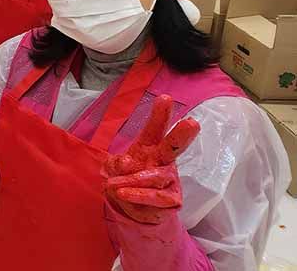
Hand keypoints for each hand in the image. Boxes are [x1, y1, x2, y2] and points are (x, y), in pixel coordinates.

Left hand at [103, 96, 199, 224]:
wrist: (131, 208)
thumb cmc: (126, 180)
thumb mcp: (114, 168)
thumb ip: (117, 163)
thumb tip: (127, 165)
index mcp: (149, 148)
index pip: (154, 130)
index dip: (160, 115)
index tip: (166, 98)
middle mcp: (163, 161)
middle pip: (173, 147)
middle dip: (182, 135)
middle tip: (192, 123)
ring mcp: (170, 180)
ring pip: (156, 177)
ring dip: (133, 181)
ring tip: (114, 185)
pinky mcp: (172, 200)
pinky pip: (156, 196)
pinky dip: (139, 195)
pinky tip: (124, 193)